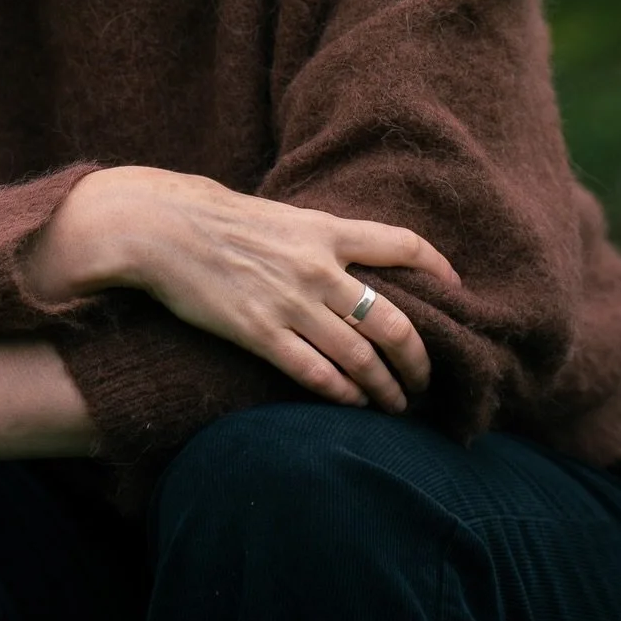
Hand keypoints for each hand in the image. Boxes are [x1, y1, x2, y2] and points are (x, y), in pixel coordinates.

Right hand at [92, 168, 460, 412]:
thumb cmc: (220, 219)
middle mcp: (318, 267)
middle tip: (425, 380)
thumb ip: (320, 239)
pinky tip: (354, 403)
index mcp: (325, 230)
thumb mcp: (282, 216)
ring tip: (396, 405)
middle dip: (419, 360)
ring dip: (386, 389)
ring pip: (361, 358)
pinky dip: (344, 394)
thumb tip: (354, 261)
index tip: (457, 292)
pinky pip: (316, 375)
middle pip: (394, 321)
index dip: (438, 269)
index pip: (402, 246)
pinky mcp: (260, 333)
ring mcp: (291, 303)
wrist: (163, 227)